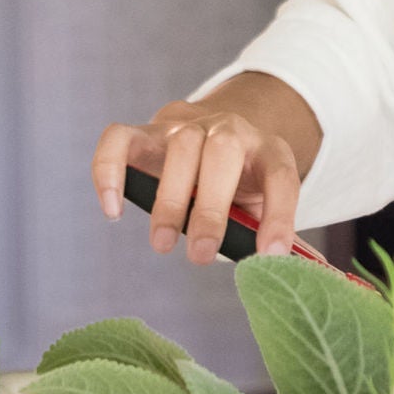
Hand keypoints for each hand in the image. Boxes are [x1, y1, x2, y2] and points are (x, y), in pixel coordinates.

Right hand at [90, 73, 320, 263]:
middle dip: (211, 209)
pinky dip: (110, 170)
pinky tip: (112, 209)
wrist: (216, 133)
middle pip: (223, 153)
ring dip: (170, 200)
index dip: (279, 216)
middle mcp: (230, 130)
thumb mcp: (262, 203)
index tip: (271, 255)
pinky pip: (120, 138)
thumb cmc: (240, 183)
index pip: (281, 177)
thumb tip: (283, 267)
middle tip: (201, 257)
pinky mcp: (146, 132)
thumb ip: (266, 231)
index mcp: (268, 150)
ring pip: (180, 146)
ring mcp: (186, 126)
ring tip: (163, 244)